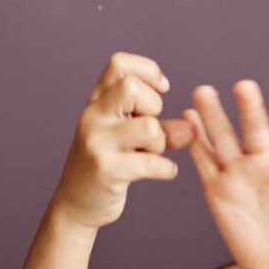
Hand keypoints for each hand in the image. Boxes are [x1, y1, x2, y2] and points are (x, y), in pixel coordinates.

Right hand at [47, 52, 194, 231]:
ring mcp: (97, 142)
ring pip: (149, 127)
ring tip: (151, 154)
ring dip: (160, 142)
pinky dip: (166, 169)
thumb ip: (163, 129)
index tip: (161, 90)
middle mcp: (93, 116)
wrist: (76, 204)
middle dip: (154, 107)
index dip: (148, 71)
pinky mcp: (106, 169)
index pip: (119, 64)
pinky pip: (151, 162)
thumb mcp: (131, 139)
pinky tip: (164, 172)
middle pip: (131, 87)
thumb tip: (192, 127)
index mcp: (97, 102)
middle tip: (150, 128)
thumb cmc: (107, 165)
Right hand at [181, 81, 268, 268]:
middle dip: (249, 108)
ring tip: (203, 92)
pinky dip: (196, 144)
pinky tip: (187, 120)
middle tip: (243, 86)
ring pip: (225, 139)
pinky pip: (205, 163)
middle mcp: (266, 161)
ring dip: (213, 116)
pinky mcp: (218, 190)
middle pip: (255, 129)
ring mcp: (240, 174)